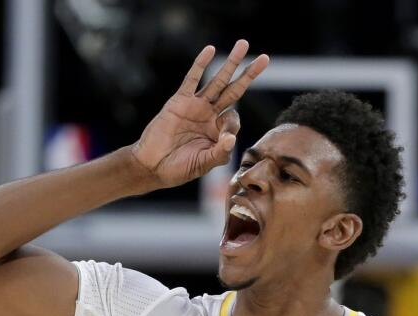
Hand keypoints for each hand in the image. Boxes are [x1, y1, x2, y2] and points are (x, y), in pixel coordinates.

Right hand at [131, 40, 269, 187]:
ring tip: (243, 44)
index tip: (222, 139)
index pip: (233, 119)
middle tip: (264, 59)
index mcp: (218, 131)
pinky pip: (192, 79)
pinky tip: (210, 50)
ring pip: (217, 81)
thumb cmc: (179, 168)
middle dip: (249, 74)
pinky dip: (200, 64)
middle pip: (234, 90)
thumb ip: (220, 153)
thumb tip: (231, 138)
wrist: (153, 166)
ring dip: (231, 63)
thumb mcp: (204, 163)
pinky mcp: (180, 101)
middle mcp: (209, 115)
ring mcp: (196, 106)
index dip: (231, 126)